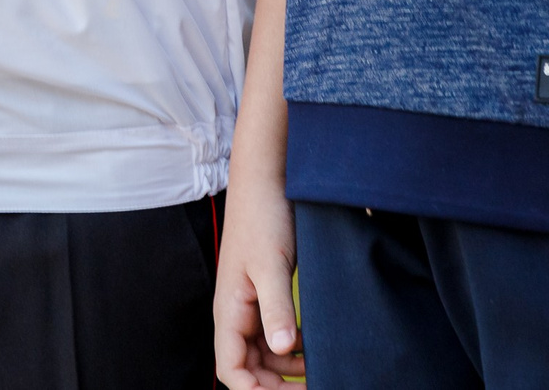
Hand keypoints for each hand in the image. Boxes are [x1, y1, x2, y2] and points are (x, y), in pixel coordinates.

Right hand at [212, 173, 302, 389]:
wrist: (268, 179)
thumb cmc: (263, 216)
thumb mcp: (272, 265)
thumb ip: (276, 308)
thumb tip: (284, 348)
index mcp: (229, 310)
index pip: (231, 370)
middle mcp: (236, 313)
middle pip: (249, 368)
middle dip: (275, 386)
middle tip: (312, 388)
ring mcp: (251, 304)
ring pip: (265, 354)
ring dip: (287, 369)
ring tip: (319, 369)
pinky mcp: (267, 294)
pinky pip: (276, 334)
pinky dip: (294, 347)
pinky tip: (314, 345)